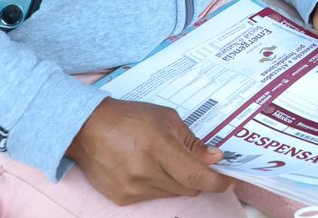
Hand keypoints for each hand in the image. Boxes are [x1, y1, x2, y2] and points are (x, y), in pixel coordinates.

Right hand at [65, 98, 233, 205]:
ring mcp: (132, 188)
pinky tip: (144, 167)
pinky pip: (153, 197)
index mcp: (159, 147)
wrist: (87, 129)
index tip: (230, 181)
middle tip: (191, 161)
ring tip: (160, 159)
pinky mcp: (122, 199)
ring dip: (175, 180)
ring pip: (172, 193)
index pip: (195, 175)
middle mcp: (145, 172)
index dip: (216, 181)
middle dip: (195, 176)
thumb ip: (192, 142)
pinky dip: (157, 185)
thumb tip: (214, 158)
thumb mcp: (167, 119)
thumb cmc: (131, 118)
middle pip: (187, 187)